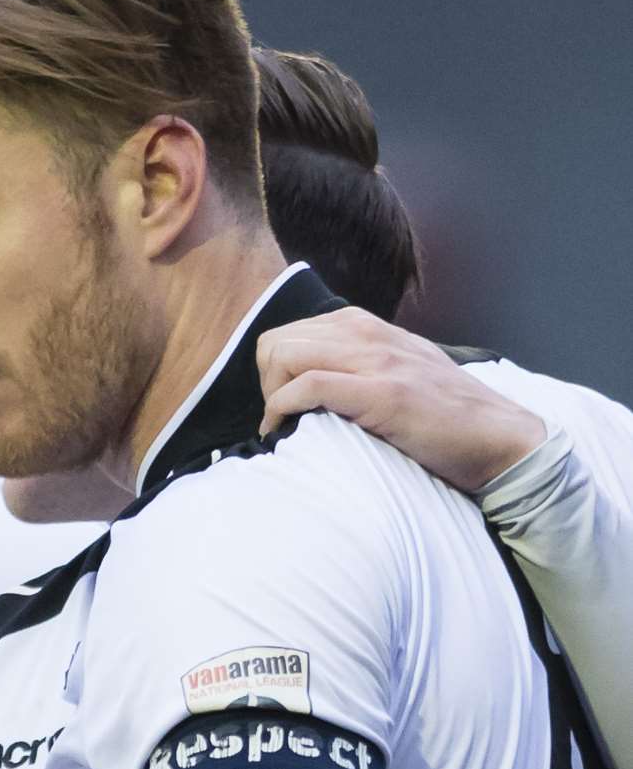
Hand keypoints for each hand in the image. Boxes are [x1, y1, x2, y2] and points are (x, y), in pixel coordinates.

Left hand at [256, 308, 545, 493]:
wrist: (502, 440)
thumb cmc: (446, 417)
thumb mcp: (397, 372)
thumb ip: (357, 364)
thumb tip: (306, 379)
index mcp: (368, 328)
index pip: (290, 331)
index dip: (273, 369)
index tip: (282, 402)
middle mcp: (369, 335)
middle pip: (277, 341)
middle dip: (265, 381)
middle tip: (279, 416)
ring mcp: (378, 362)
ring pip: (285, 356)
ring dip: (270, 394)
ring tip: (284, 424)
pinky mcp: (384, 394)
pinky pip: (309, 386)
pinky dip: (282, 409)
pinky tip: (285, 430)